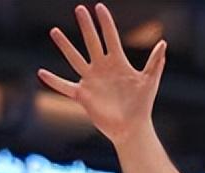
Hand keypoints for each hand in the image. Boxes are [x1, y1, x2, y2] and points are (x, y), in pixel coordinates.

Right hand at [39, 4, 167, 146]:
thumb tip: (163, 43)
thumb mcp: (149, 82)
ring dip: (65, 46)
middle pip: (92, 42)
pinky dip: (53, 82)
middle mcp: (102, 68)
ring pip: (75, 59)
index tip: (99, 7)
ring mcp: (91, 80)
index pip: (110, 37)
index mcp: (118, 63)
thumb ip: (155, 62)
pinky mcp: (83, 95)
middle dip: (86, 26)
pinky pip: (65, 87)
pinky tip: (41, 73)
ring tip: (54, 31)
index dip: (105, 23)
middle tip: (79, 9)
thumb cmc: (142, 106)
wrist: (132, 128)